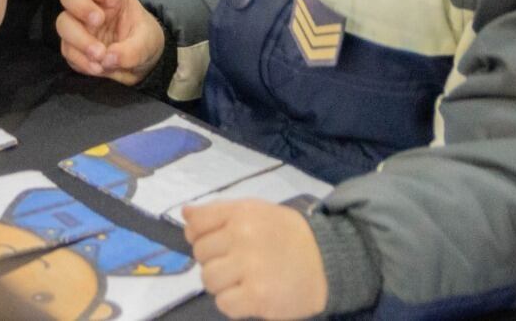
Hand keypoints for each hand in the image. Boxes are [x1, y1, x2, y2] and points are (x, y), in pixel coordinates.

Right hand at [56, 0, 164, 84]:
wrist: (140, 64)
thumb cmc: (144, 40)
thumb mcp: (148, 42)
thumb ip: (133, 50)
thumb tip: (109, 58)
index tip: (113, 3)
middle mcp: (88, 4)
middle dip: (80, 6)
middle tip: (99, 22)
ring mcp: (78, 25)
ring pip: (62, 22)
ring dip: (79, 39)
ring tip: (100, 56)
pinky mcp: (73, 46)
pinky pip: (67, 50)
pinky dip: (81, 60)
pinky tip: (98, 68)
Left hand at [183, 200, 327, 319]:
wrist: (330, 261)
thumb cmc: (287, 235)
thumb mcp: (255, 211)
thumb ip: (218, 212)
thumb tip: (185, 214)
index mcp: (241, 213)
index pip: (196, 224)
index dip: (198, 235)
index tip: (215, 243)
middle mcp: (242, 237)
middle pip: (200, 253)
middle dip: (214, 260)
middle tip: (237, 263)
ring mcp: (250, 267)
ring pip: (208, 279)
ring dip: (222, 283)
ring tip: (243, 280)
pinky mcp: (258, 296)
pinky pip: (224, 303)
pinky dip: (233, 303)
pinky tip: (249, 295)